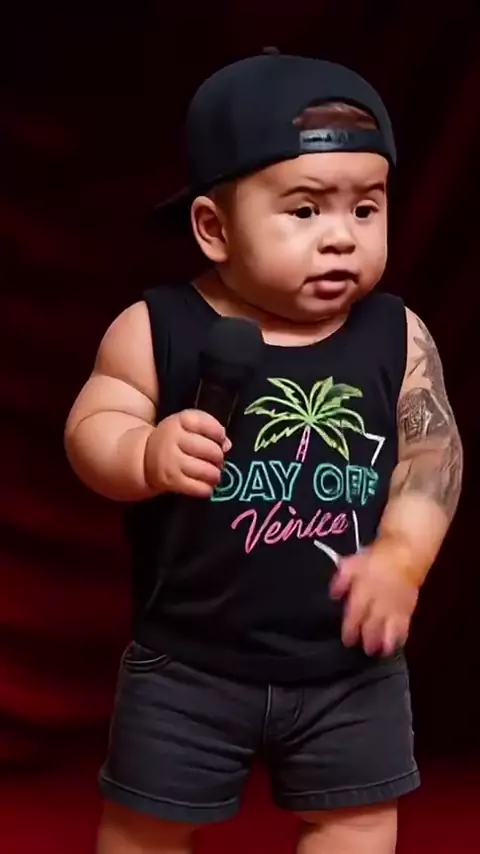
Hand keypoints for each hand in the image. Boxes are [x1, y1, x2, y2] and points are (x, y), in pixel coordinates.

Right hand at [144, 410, 230, 497]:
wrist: (146, 457)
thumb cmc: (176, 440)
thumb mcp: (189, 426)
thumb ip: (211, 429)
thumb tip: (227, 445)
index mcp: (180, 420)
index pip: (206, 424)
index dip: (218, 433)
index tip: (219, 440)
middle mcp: (174, 438)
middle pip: (210, 449)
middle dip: (219, 458)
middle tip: (217, 461)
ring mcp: (171, 460)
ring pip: (206, 470)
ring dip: (215, 475)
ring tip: (213, 475)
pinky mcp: (170, 480)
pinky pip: (197, 487)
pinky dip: (206, 489)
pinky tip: (206, 486)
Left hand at [330, 539, 419, 656]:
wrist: (404, 552)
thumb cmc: (375, 558)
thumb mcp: (351, 564)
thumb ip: (341, 580)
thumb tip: (334, 596)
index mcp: (364, 591)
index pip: (355, 615)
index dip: (351, 630)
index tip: (348, 641)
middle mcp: (379, 602)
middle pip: (373, 626)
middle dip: (368, 640)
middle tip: (365, 650)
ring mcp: (395, 607)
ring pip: (390, 629)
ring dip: (384, 642)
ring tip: (380, 652)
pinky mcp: (408, 608)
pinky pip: (404, 626)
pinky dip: (400, 638)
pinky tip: (396, 644)